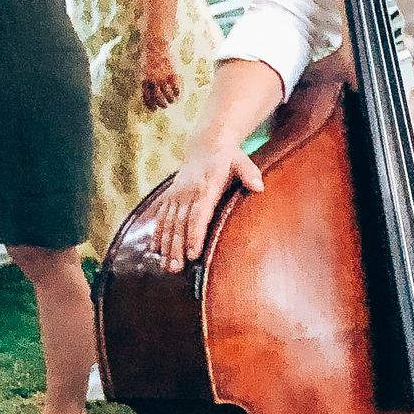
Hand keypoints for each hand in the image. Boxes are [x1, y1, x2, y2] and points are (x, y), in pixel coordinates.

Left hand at [140, 41, 181, 111]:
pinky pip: (176, 88)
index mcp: (145, 80)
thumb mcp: (143, 68)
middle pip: (157, 98)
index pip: (146, 97)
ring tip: (172, 101)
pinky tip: (178, 94)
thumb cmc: (149, 56)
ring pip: (167, 95)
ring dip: (170, 100)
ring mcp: (163, 78)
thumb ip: (146, 79)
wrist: (156, 46)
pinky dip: (177, 92)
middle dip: (161, 104)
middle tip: (164, 106)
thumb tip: (148, 88)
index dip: (149, 105)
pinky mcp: (172, 74)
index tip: (153, 110)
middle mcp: (154, 81)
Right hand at [151, 138, 265, 272]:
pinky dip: (158, 234)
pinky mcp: (170, 196)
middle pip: (180, 223)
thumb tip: (259, 187)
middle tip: (176, 268)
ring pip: (168, 223)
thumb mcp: (243, 162)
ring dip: (166, 245)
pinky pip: (162, 217)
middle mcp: (187, 192)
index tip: (192, 253)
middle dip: (177, 247)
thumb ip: (250, 175)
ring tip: (166, 266)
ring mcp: (177, 194)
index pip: (199, 214)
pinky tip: (155, 250)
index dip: (195, 234)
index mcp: (206, 186)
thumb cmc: (229, 159)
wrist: (206, 145)